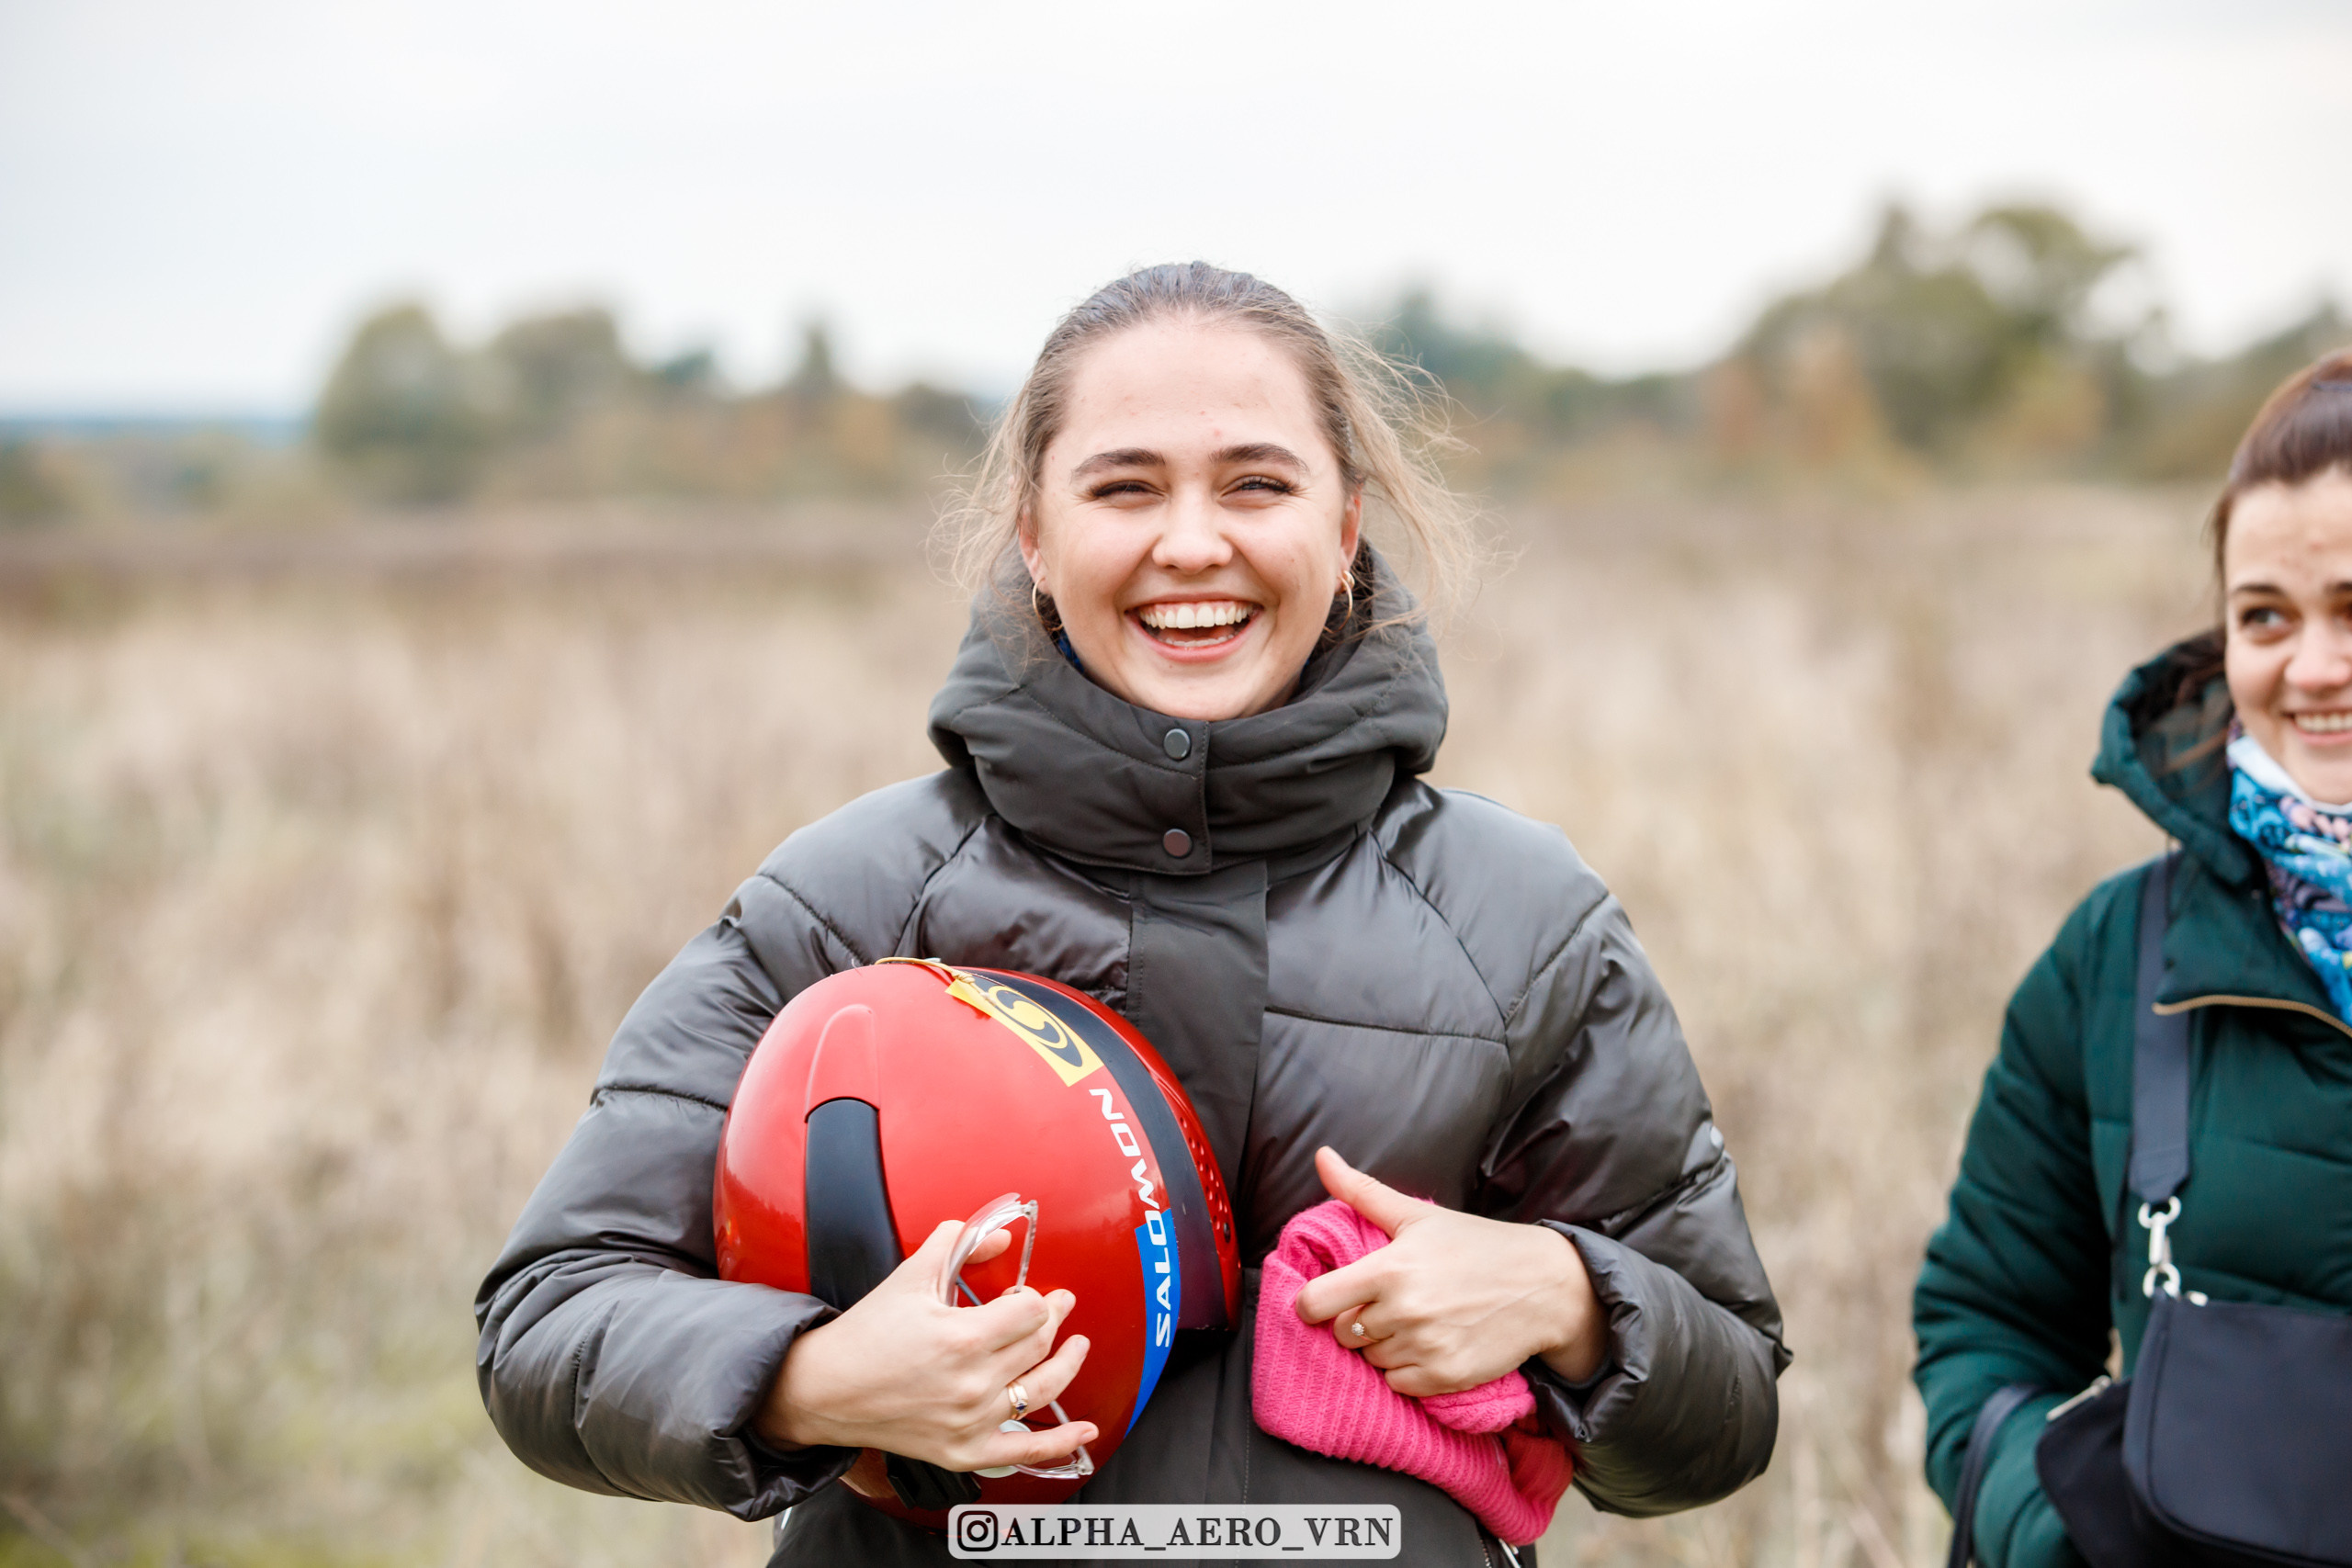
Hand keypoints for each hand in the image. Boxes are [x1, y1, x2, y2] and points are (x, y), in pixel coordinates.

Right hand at [755, 1219, 1097, 1471]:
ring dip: (1067, 1364)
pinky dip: (1059, 1443)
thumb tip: (1004, 1237)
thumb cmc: (867, 1332)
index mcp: (962, 1337)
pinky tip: (1085, 1430)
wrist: (826, 1389)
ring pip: (1041, 1390)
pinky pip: (1023, 1450)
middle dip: (1053, 1320)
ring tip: (1077, 1345)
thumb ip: (960, 1244)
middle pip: (1037, 1346)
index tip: (1028, 1293)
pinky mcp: (964, 1451)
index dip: (1034, 1297)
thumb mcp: (911, 1274)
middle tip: (1059, 1305)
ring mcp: (971, 1421)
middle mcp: (972, 1383)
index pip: (1029, 1312)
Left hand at [1292, 1146, 1606, 1394]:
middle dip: (1357, 1321)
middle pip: (1343, 1334)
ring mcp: (1426, 1347)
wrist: (1544, 1286)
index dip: (1313, 1304)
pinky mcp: (1446, 1377)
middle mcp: (1404, 1311)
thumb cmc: (1476, 1245)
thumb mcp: (1417, 1214)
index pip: (1315, 1302)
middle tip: (1389, 1304)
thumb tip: (1320, 1155)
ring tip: (1416, 1320)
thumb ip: (1361, 1191)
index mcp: (1390, 1268)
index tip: (1326, 1299)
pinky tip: (1429, 1344)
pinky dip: (1407, 1370)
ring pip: (1371, 1360)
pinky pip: (1399, 1384)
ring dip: (1383, 1346)